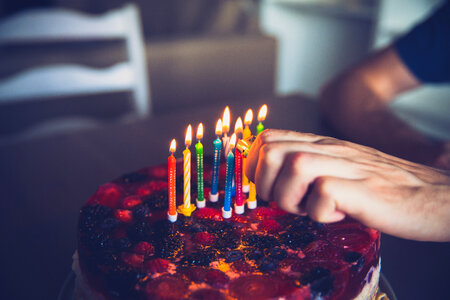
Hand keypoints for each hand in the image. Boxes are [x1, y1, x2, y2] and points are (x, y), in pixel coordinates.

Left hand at [245, 129, 449, 241]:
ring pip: (293, 166)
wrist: (432, 196)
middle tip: (285, 202)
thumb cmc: (382, 187)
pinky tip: (337, 216)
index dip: (251, 164)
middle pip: (271, 150)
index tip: (261, 186)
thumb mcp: (340, 168)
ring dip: (290, 198)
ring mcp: (346, 166)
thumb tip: (271, 180)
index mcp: (321, 144)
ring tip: (310, 209)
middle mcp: (330, 149)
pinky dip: (321, 214)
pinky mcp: (361, 189)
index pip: (268, 138)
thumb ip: (310, 167)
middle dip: (264, 184)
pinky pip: (322, 196)